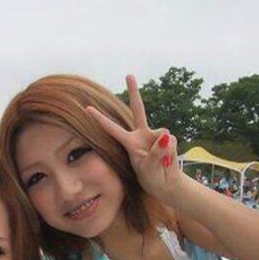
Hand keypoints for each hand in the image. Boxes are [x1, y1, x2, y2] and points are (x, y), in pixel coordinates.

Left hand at [86, 75, 181, 197]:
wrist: (167, 184)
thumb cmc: (152, 179)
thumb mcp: (150, 169)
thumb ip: (157, 153)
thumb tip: (166, 136)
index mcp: (129, 143)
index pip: (112, 129)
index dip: (100, 119)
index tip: (87, 108)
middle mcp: (141, 135)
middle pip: (138, 109)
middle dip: (134, 92)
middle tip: (129, 75)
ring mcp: (155, 135)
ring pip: (163, 134)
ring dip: (164, 151)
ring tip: (161, 164)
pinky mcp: (167, 139)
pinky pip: (171, 141)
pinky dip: (171, 152)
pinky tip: (168, 161)